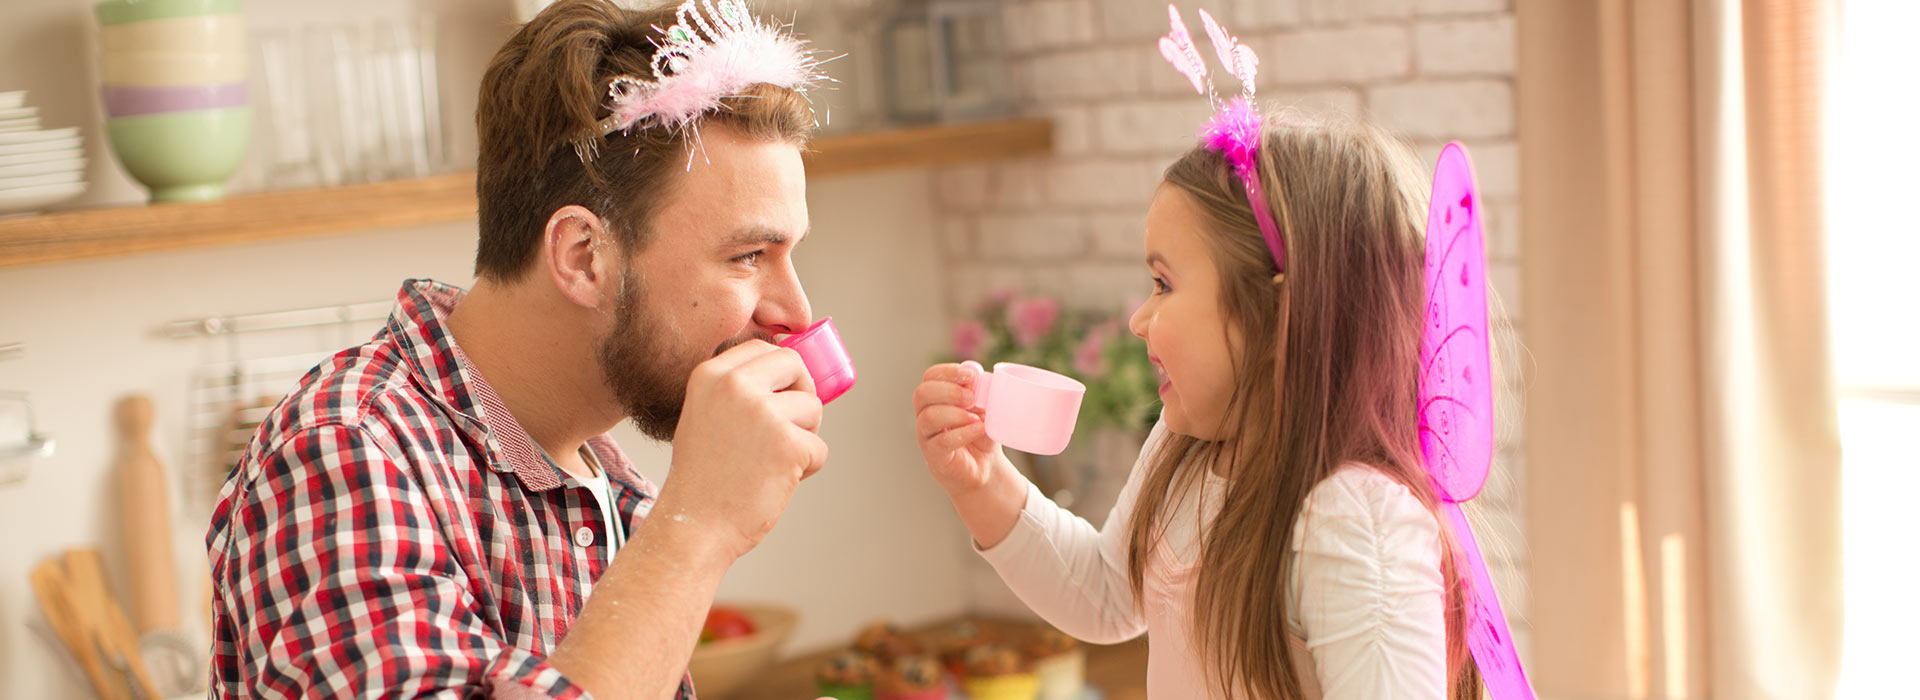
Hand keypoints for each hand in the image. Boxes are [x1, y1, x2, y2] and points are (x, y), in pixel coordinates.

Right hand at [657, 340, 827, 561]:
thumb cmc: (703, 478)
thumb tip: (792, 375)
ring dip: (803, 437)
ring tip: (771, 462)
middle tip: (790, 424)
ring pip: (813, 407)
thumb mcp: (705, 416)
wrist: (694, 526)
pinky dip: (806, 468)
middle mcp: (735, 386)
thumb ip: (737, 392)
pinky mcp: (789, 443)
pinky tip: (775, 482)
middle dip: (801, 393)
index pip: (763, 348)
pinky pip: (819, 448)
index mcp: (710, 375)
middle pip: (795, 365)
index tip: (783, 393)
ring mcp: (763, 413)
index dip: (781, 371)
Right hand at [912, 362, 1003, 494]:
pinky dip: (962, 433)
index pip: (930, 376)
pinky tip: (978, 429)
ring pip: (929, 417)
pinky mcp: (934, 455)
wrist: (984, 465)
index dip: (948, 372)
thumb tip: (976, 375)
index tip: (971, 375)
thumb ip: (979, 390)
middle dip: (948, 391)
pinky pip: (941, 441)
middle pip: (922, 393)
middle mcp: (925, 413)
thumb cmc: (980, 431)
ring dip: (955, 414)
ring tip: (976, 419)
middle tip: (971, 398)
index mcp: (935, 397)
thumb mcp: (983, 406)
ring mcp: (926, 435)